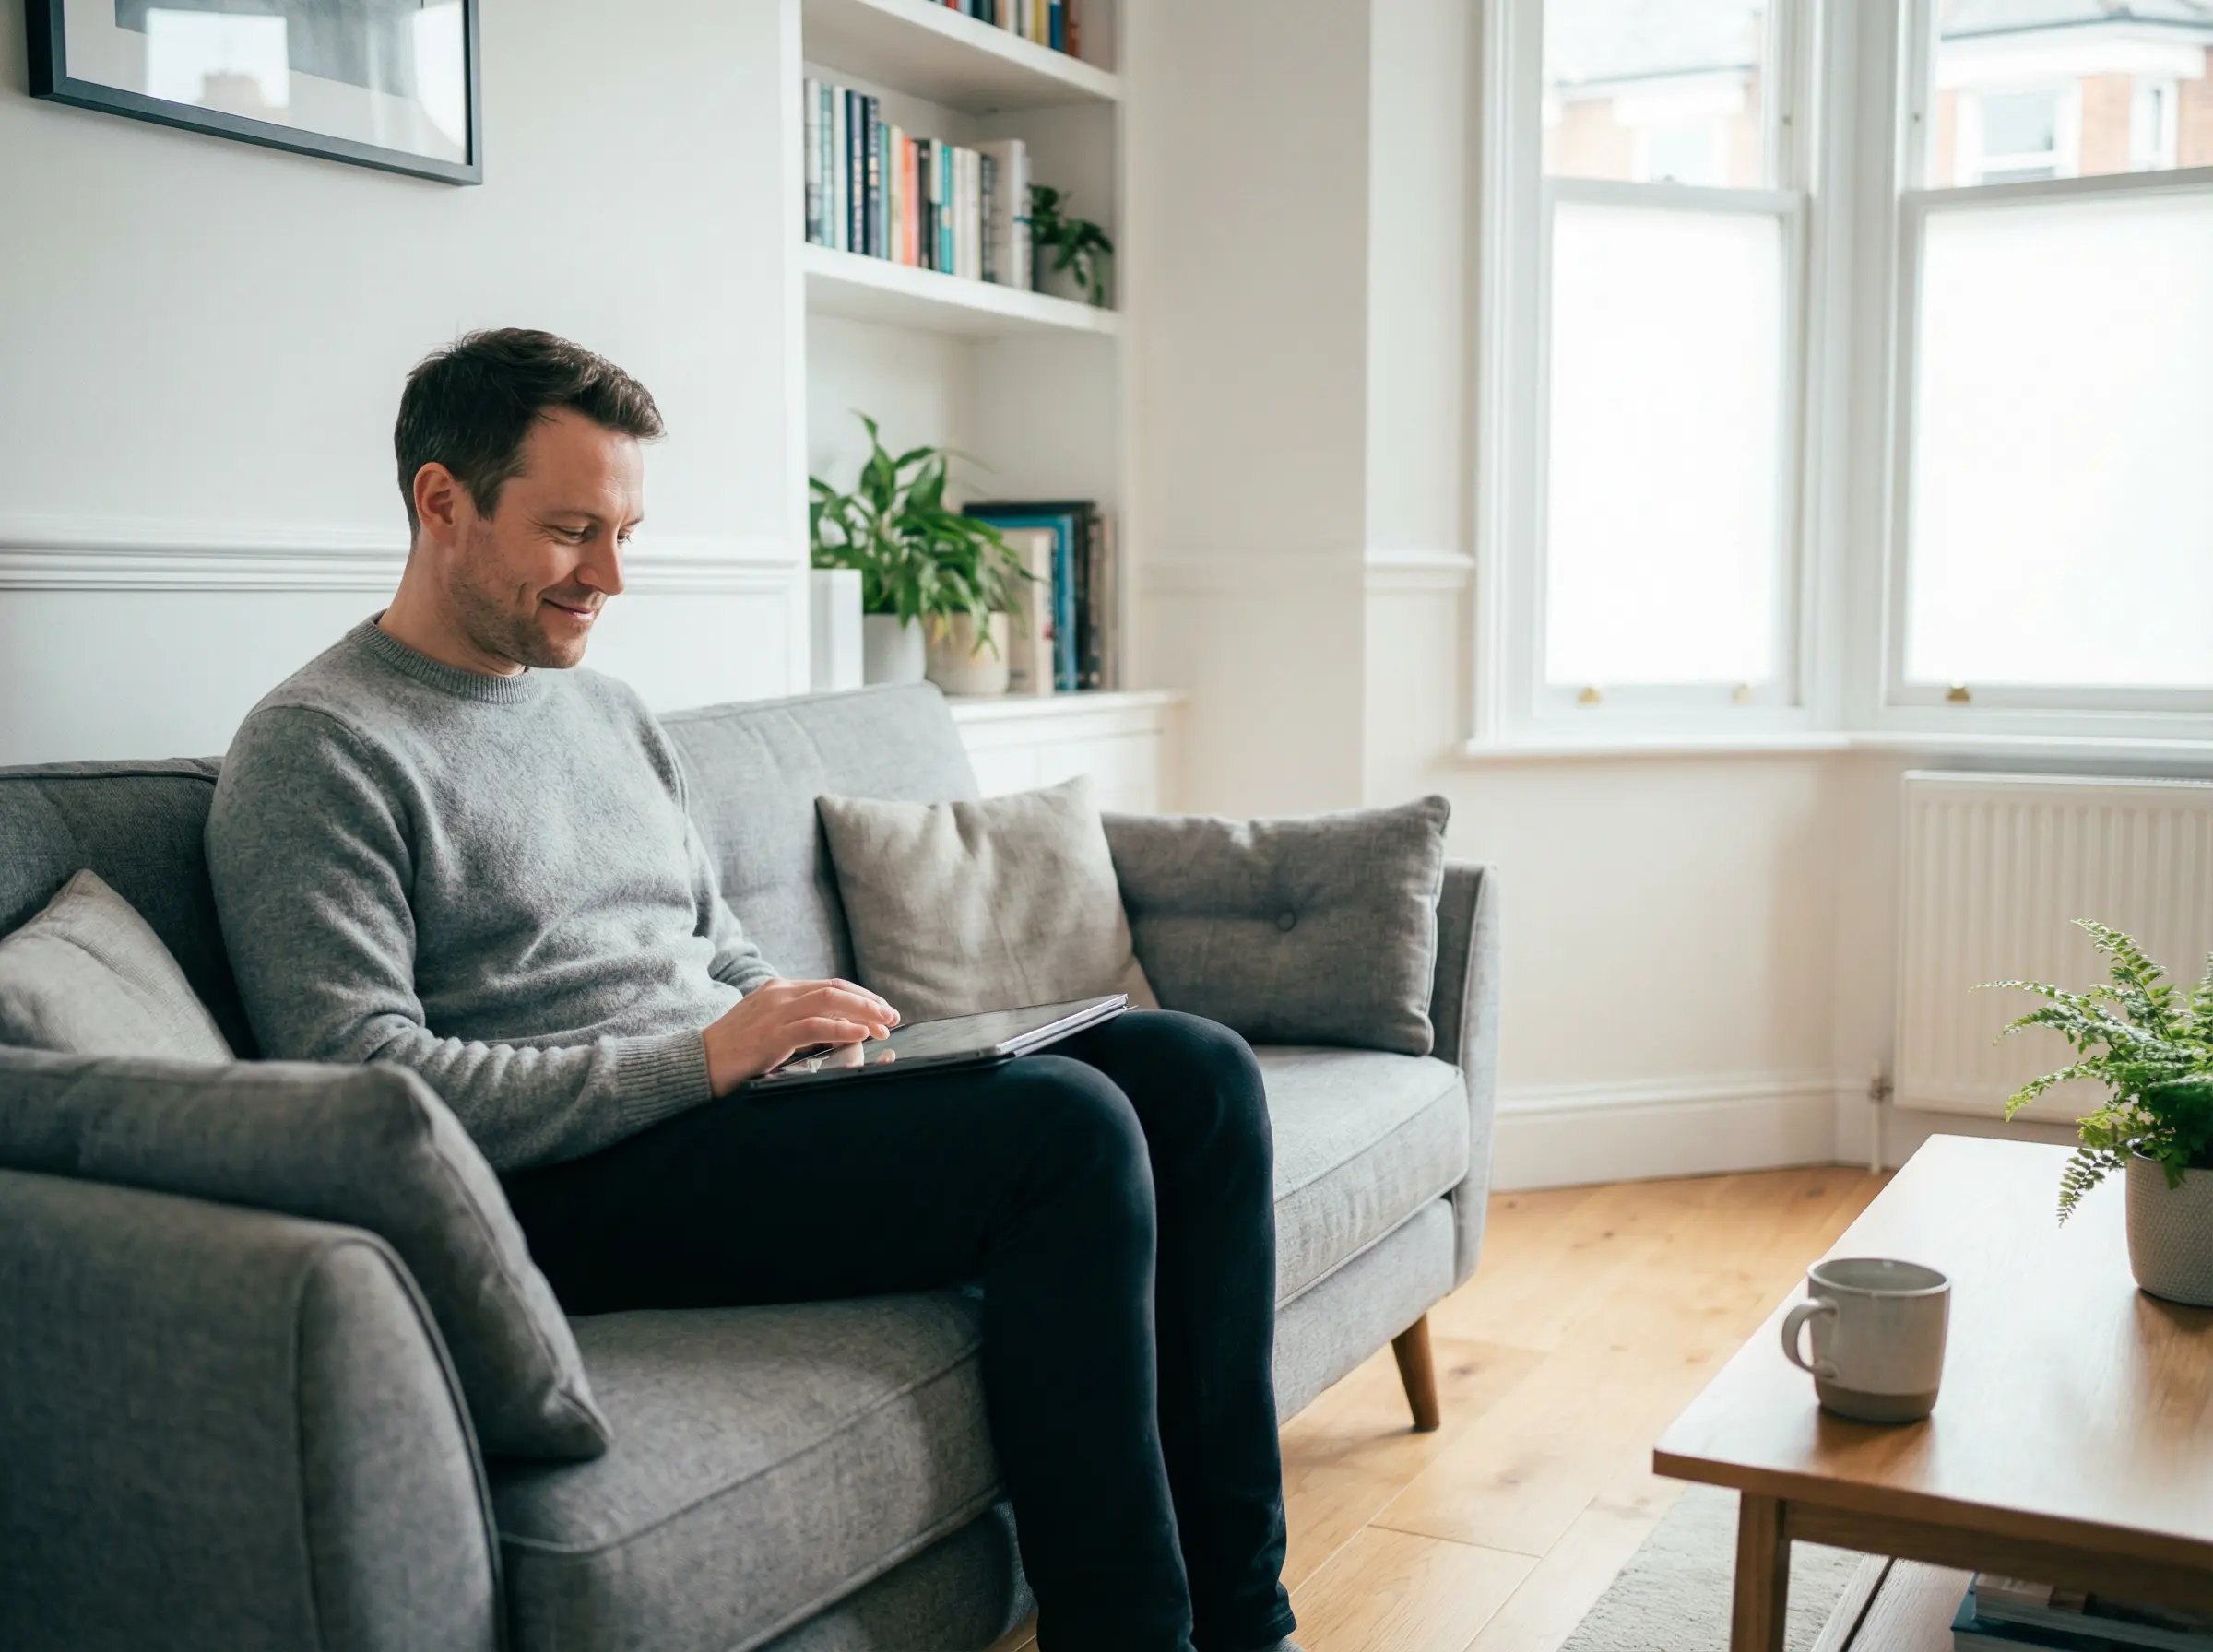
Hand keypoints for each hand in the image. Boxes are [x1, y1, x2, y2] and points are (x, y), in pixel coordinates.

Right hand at [703, 979, 899, 1095]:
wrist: (698, 1063)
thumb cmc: (735, 1050)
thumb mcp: (769, 1027)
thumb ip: (797, 1022)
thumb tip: (834, 1029)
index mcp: (780, 989)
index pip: (830, 985)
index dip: (861, 997)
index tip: (882, 1011)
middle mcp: (780, 993)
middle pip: (836, 989)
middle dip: (869, 1003)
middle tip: (892, 1018)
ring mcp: (775, 1011)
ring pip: (830, 1001)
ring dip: (863, 1013)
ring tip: (885, 1026)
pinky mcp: (772, 1034)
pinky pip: (815, 1026)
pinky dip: (842, 1028)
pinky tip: (861, 1035)